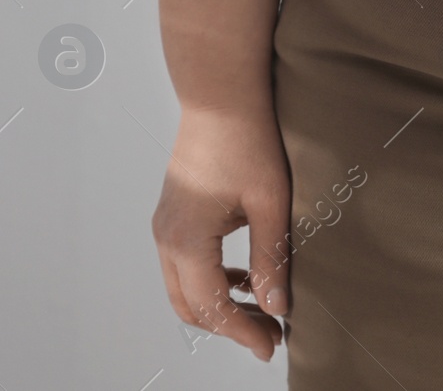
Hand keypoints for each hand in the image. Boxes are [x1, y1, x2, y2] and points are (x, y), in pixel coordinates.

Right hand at [151, 105, 290, 361]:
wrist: (221, 97)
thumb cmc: (248, 141)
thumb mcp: (270, 203)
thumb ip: (271, 259)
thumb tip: (277, 308)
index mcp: (188, 240)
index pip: (213, 307)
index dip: (243, 332)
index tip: (272, 345)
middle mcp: (167, 237)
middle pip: (190, 306)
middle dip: (229, 325)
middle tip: (270, 333)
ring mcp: (165, 226)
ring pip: (183, 288)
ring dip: (219, 304)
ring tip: (262, 309)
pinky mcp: (173, 215)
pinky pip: (184, 264)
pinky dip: (211, 280)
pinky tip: (247, 277)